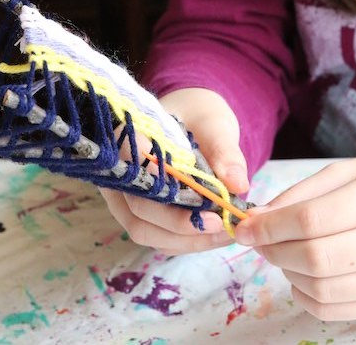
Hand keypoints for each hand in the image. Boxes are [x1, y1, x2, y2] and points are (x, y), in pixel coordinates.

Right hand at [100, 88, 248, 254]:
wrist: (191, 117)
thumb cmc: (197, 114)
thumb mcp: (214, 124)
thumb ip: (224, 152)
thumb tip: (238, 186)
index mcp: (127, 140)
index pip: (139, 175)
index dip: (170, 197)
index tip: (211, 208)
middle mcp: (117, 171)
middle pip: (140, 211)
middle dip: (184, 226)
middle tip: (223, 225)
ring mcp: (123, 194)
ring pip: (145, 230)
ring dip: (186, 240)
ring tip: (224, 234)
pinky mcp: (137, 210)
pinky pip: (154, 235)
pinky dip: (184, 241)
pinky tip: (214, 235)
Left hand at [235, 155, 355, 320]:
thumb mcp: (344, 174)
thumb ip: (297, 196)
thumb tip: (255, 220)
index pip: (311, 220)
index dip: (269, 227)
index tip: (243, 228)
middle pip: (314, 258)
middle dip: (273, 250)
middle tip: (259, 240)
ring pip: (320, 288)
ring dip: (287, 271)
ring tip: (284, 252)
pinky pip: (331, 310)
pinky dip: (303, 294)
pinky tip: (301, 273)